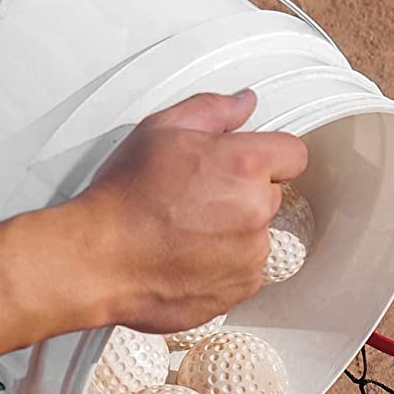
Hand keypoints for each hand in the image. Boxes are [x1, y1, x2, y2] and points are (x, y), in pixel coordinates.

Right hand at [75, 90, 308, 336]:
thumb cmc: (124, 200)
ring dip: (232, 232)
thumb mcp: (160, 130)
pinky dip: (223, 266)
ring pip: (257, 236)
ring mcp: (250, 255)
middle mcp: (255, 212)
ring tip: (185, 231)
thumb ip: (213, 110)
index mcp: (244, 166)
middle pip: (271, 196)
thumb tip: (243, 103)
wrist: (100, 260)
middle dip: (242, 194)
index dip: (269, 156)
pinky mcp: (239, 289)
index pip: (293, 154)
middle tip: (196, 198)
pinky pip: (243, 271)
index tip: (246, 164)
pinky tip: (187, 256)